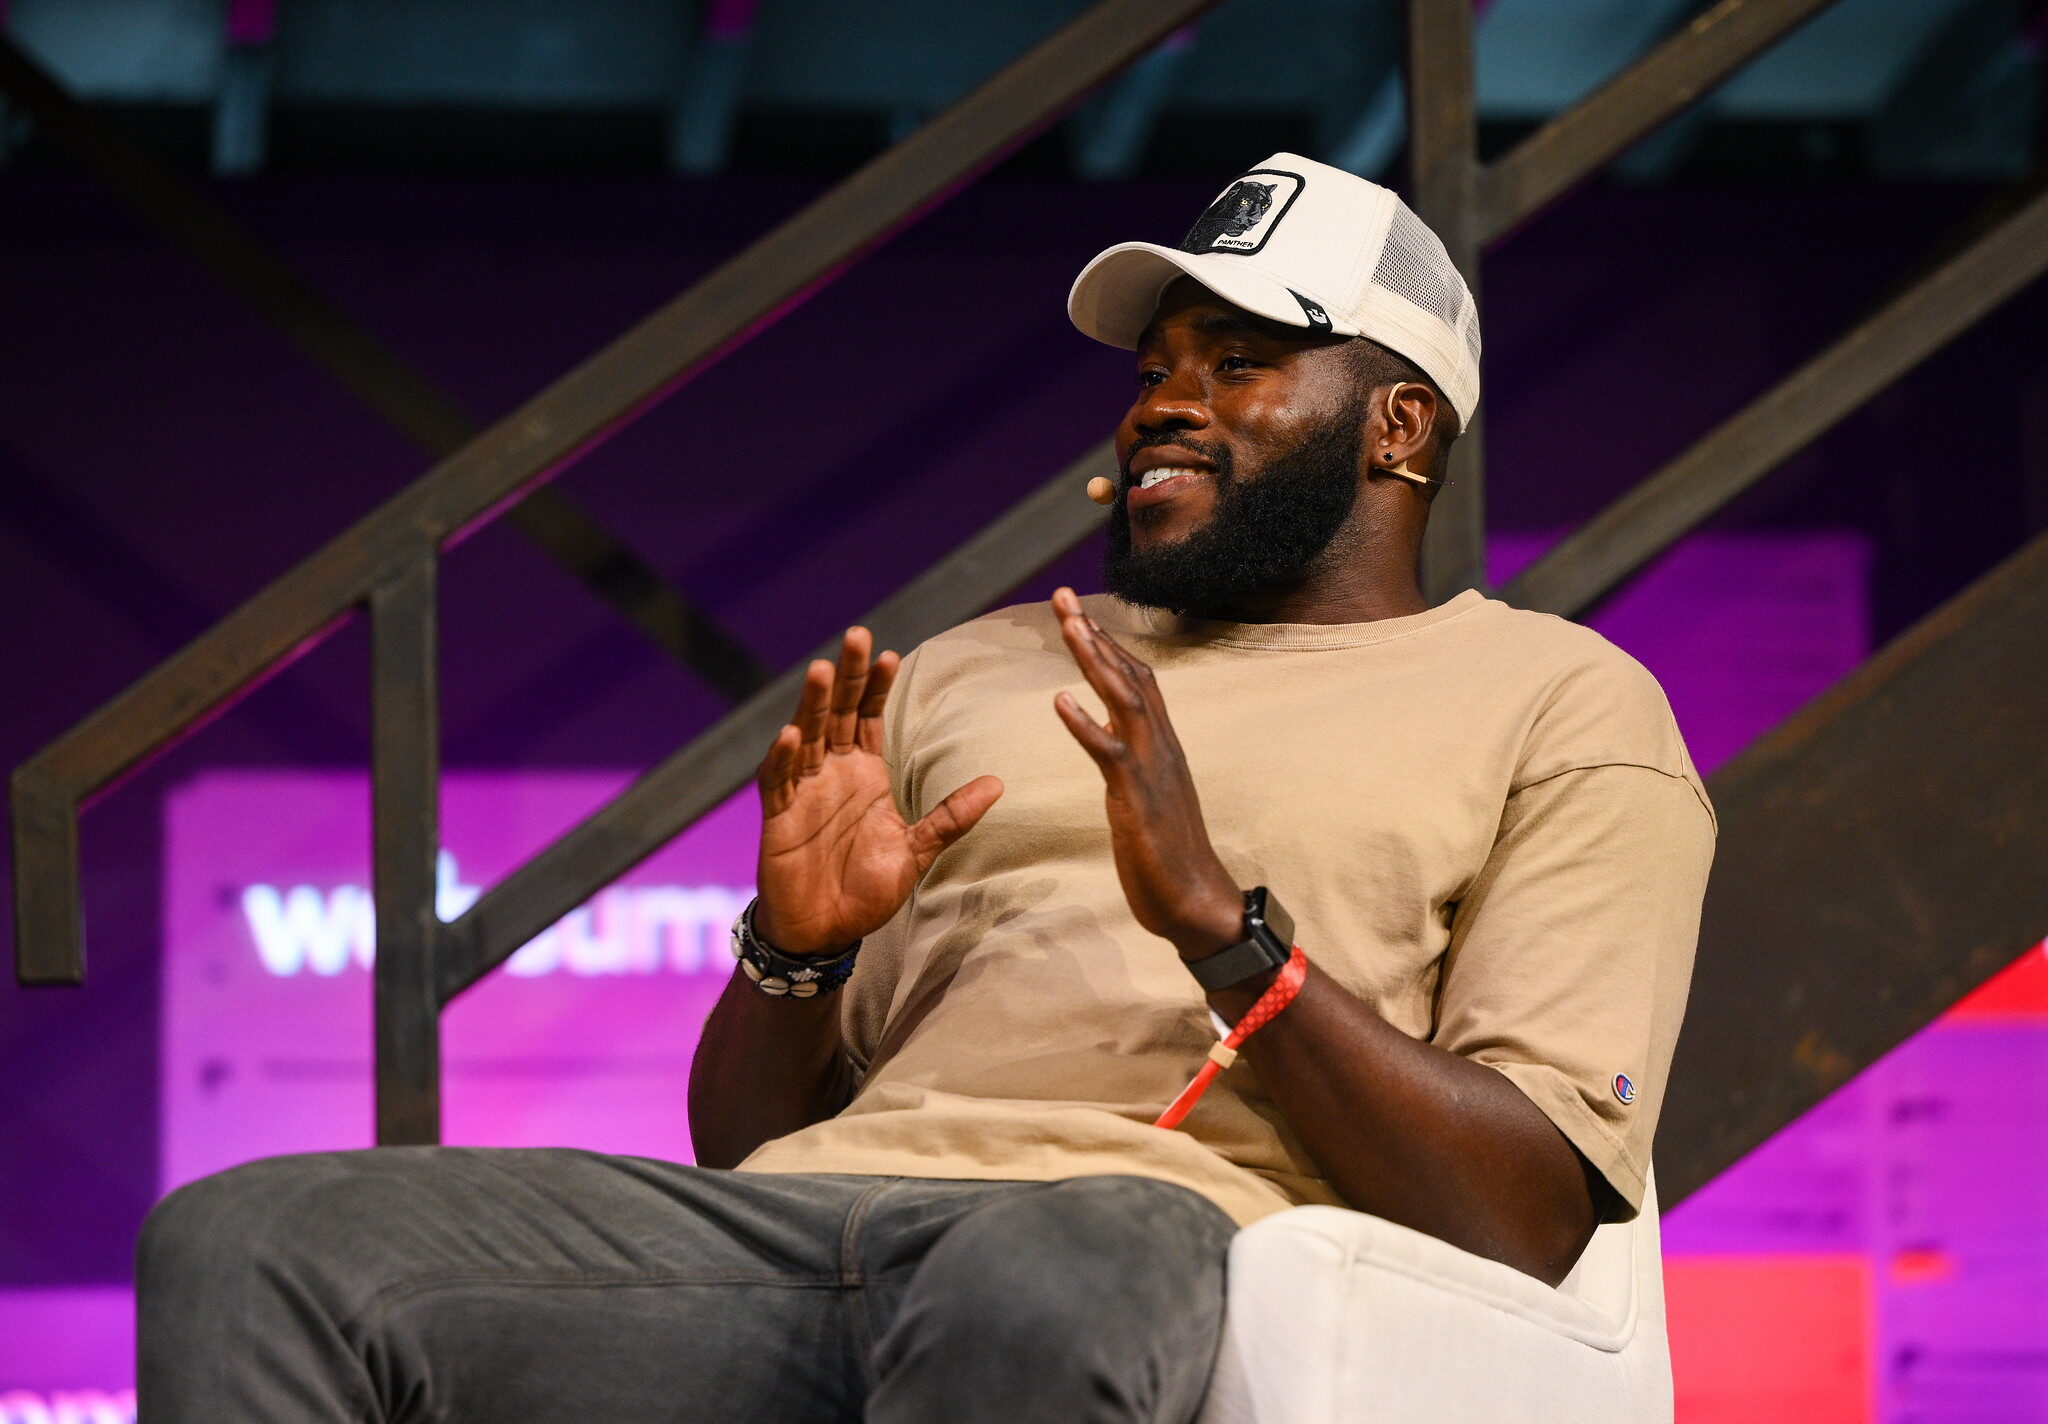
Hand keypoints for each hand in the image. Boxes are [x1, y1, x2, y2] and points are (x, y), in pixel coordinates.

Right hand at [755, 628, 1002, 956]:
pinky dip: (784, 758)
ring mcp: (804, 790)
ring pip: (807, 735)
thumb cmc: (866, 890)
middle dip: (847, 676)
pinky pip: (780, 780)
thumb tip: (998, 783)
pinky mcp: (779, 816)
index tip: (889, 655)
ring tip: (823, 670)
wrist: (826, 931)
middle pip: (839, 712)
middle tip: (857, 635)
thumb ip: (951, 815)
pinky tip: (792, 734)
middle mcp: (833, 772)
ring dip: (814, 704)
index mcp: (866, 774)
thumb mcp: (917, 849)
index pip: (869, 717)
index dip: (876, 687)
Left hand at [1050, 588, 1242, 959]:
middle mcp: (1161, 747)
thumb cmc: (1169, 856)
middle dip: (1095, 634)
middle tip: (1063, 596)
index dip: (1107, 644)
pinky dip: (1085, 725)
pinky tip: (1060, 701)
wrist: (1197, 904)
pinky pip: (1109, 754)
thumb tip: (1107, 735)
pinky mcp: (1138, 797)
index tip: (1078, 613)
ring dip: (1095, 661)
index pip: (1136, 680)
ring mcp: (1151, 769)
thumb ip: (1130, 760)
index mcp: (1161, 746)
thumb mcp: (1146, 796)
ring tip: (1068, 626)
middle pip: (1129, 675)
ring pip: (1124, 700)